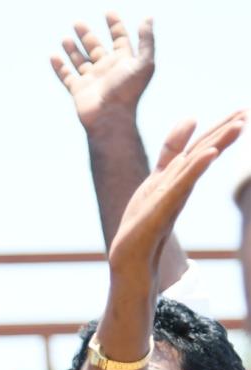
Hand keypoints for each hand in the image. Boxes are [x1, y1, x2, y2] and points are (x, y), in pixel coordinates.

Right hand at [51, 13, 154, 132]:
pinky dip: (59, 67)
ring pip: (80, 61)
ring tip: (66, 37)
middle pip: (95, 48)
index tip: (108, 13)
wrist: (111, 118)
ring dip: (72, 49)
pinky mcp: (78, 91)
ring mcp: (91, 80)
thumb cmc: (129, 92)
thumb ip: (147, 40)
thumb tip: (148, 18)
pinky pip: (66, 76)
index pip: (119, 38)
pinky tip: (53, 56)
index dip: (115, 25)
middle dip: (87, 35)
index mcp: (122, 61)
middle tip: (77, 23)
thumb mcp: (144, 63)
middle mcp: (106, 69)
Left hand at [108, 112, 244, 282]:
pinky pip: (181, 186)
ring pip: (196, 166)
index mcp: (180, 178)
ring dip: (216, 144)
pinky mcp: (162, 210)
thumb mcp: (158, 178)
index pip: (203, 149)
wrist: (131, 258)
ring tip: (239, 126)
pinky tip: (209, 154)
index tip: (244, 111)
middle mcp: (181, 186)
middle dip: (224, 133)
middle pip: (204, 154)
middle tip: (247, 113)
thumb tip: (192, 118)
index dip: (221, 130)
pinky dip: (195, 169)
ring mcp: (172, 198)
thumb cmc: (145, 220)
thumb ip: (172, 152)